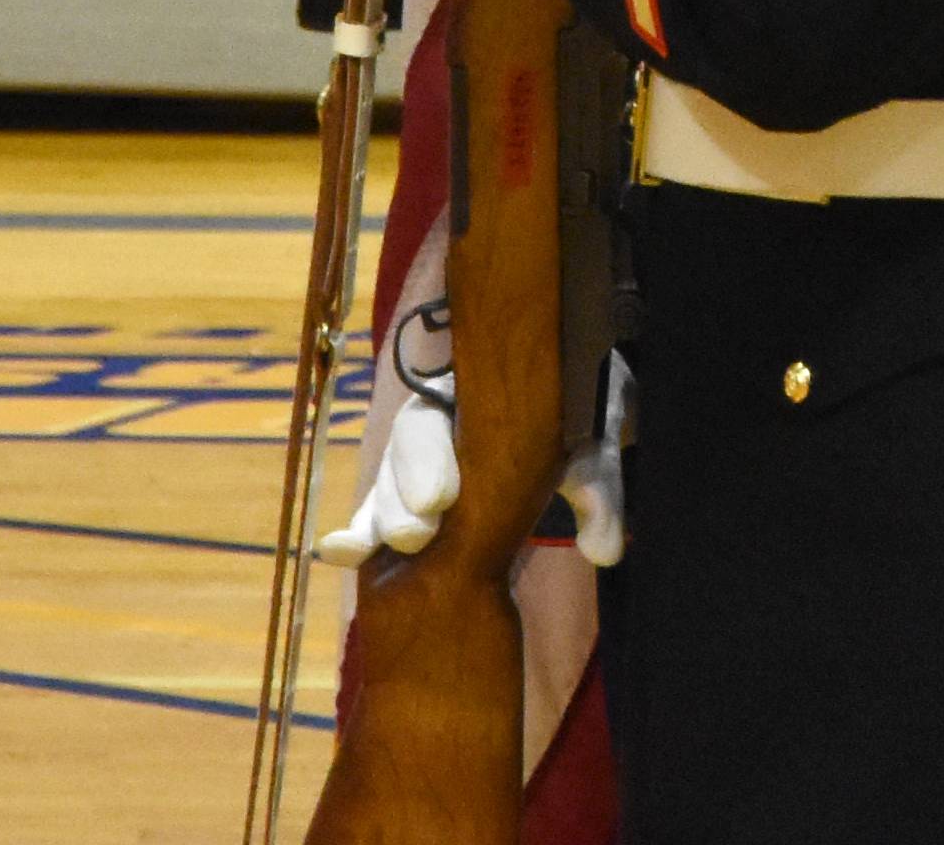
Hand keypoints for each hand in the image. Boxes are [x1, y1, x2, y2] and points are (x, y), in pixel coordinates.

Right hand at [299, 350, 629, 565]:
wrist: (578, 406)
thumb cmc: (581, 412)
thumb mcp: (594, 442)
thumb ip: (598, 488)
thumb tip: (604, 552)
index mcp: (471, 390)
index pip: (432, 416)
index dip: (427, 460)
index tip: (439, 502)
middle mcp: (436, 420)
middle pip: (400, 455)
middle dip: (401, 499)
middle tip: (417, 536)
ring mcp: (418, 462)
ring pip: (384, 486)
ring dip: (380, 521)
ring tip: (379, 552)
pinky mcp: (411, 501)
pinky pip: (378, 514)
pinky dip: (358, 533)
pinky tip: (339, 552)